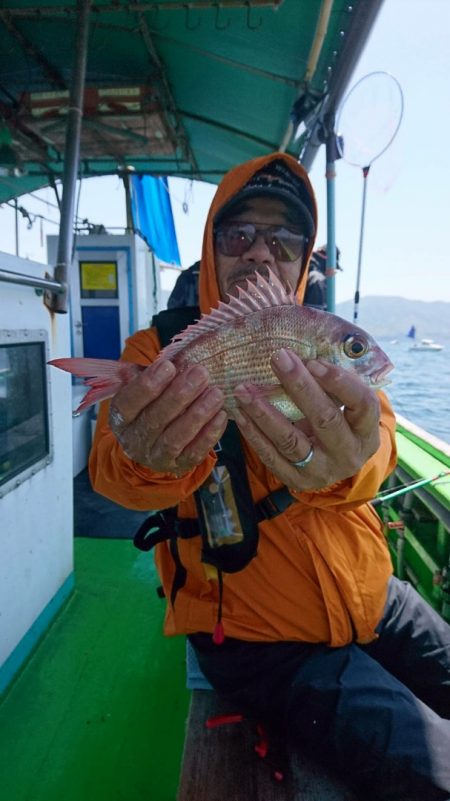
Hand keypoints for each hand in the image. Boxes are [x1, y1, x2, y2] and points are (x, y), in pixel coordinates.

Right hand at [108, 359, 226, 473]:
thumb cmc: (148, 408)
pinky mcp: (178, 466)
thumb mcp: (139, 391)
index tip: (169, 366)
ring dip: (197, 414)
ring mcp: (156, 456)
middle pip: (155, 418)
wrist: (151, 446)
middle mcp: (135, 440)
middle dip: (180, 395)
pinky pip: (194, 452)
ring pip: (175, 438)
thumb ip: (145, 375)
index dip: (148, 384)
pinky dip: (209, 434)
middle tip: (200, 374)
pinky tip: (221, 415)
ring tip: (216, 393)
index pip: (129, 402)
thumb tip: (160, 360)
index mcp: (121, 417)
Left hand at [232, 348, 380, 490]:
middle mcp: (348, 454)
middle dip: (299, 386)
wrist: (335, 465)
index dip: (339, 381)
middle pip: (324, 419)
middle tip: (277, 358)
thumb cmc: (341, 422)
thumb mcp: (347, 407)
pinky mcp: (297, 481)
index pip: (361, 404)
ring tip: (244, 389)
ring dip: (264, 412)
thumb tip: (304, 348)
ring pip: (290, 440)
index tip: (313, 360)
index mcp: (367, 431)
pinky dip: (253, 433)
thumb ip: (333, 383)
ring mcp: (322, 471)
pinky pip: (271, 457)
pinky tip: (241, 413)